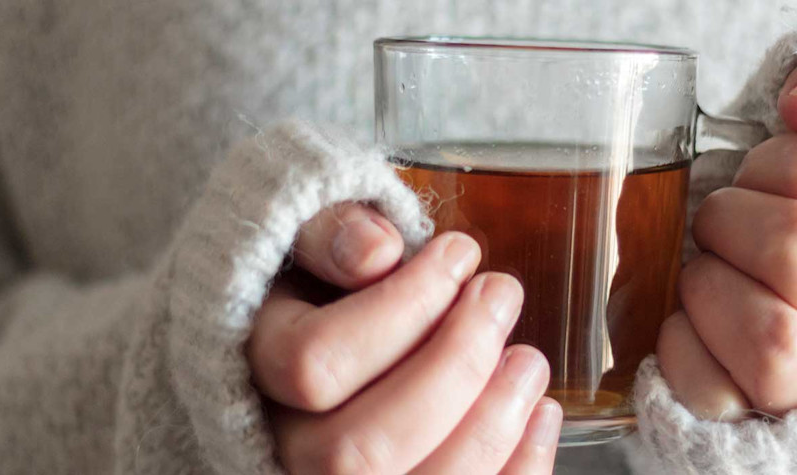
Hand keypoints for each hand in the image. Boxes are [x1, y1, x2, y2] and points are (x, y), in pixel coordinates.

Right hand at [248, 204, 561, 473]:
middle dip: (455, 367)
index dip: (401, 308)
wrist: (319, 335)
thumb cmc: (321, 283)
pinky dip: (517, 470)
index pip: (314, 363)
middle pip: (359, 448)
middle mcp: (285, 448)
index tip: (460, 254)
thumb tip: (375, 251)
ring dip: (490, 425)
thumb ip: (328, 233)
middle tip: (502, 295)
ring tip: (528, 359)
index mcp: (256, 371)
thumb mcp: (308, 238)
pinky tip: (541, 414)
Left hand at [657, 44, 796, 419]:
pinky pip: (715, 394)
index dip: (769, 162)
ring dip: (709, 289)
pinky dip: (679, 348)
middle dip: (730, 221)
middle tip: (714, 226)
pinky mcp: (767, 434)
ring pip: (774, 340)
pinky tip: (685, 327)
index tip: (758, 177)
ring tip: (702, 277)